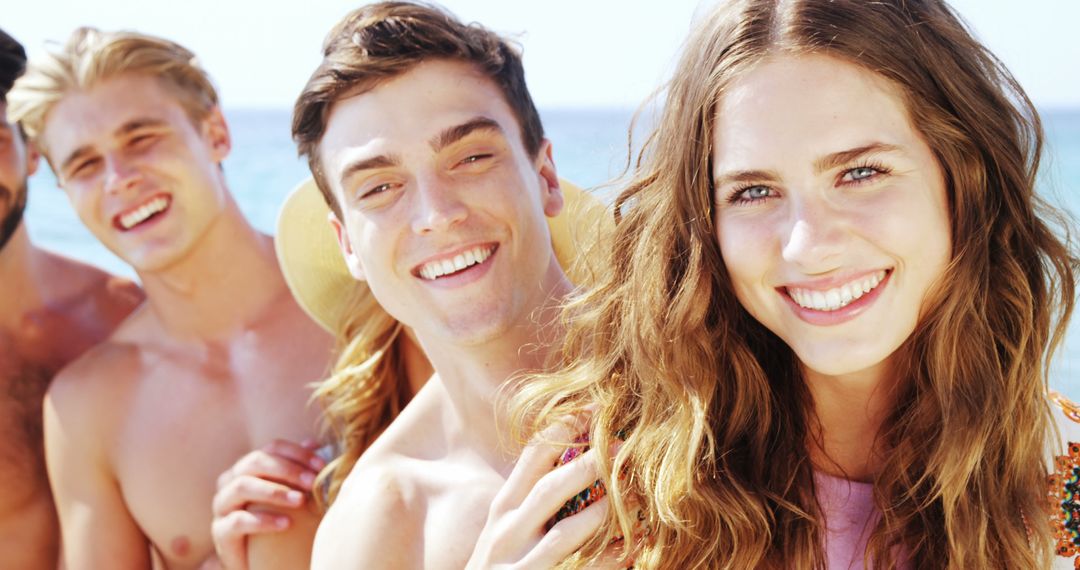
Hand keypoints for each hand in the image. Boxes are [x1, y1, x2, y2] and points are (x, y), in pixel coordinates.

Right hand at [210, 439, 325, 569]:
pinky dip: (264, 520)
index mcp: (248, 467)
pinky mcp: (220, 531)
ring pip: (242, 486)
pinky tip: (286, 524)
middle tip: (312, 482)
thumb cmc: (273, 520)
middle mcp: (230, 481)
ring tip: (300, 500)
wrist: (253, 559)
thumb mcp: (287, 493)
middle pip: (255, 462)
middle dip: (287, 469)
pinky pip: (237, 520)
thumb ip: (297, 470)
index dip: (297, 453)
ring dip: (275, 491)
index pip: (271, 448)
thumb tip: (315, 443)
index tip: (322, 465)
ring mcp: (222, 506)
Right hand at [468, 418, 624, 568]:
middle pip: (549, 489)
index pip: (529, 459)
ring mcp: (520, 566)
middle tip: (622, 447)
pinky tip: (629, 548)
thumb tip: (572, 456)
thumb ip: (527, 498)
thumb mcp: (501, 529)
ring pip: (565, 533)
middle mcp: (506, 535)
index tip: (594, 410)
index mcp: (501, 511)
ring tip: (631, 495)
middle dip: (587, 465)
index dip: (561, 430)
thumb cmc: (497, 567)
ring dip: (602, 512)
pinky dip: (606, 561)